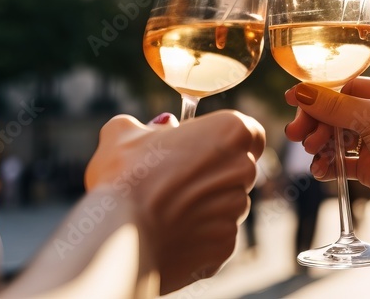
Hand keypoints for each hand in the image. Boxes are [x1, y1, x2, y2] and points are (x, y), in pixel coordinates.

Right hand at [85, 110, 264, 294]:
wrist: (120, 236)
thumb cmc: (125, 177)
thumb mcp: (123, 134)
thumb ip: (147, 125)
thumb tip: (162, 126)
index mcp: (231, 132)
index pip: (250, 134)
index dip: (227, 142)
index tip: (203, 149)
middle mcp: (244, 169)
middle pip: (238, 171)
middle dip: (213, 175)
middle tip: (173, 180)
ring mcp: (237, 209)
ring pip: (228, 205)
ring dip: (206, 206)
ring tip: (166, 210)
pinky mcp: (227, 244)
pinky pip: (216, 236)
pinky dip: (197, 236)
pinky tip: (168, 234)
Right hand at [284, 77, 369, 218]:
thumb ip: (335, 106)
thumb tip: (301, 92)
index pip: (351, 88)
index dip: (322, 94)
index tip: (295, 100)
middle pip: (341, 114)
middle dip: (317, 123)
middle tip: (296, 133)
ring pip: (339, 139)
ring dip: (321, 143)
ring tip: (311, 150)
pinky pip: (343, 163)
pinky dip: (328, 165)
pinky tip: (318, 169)